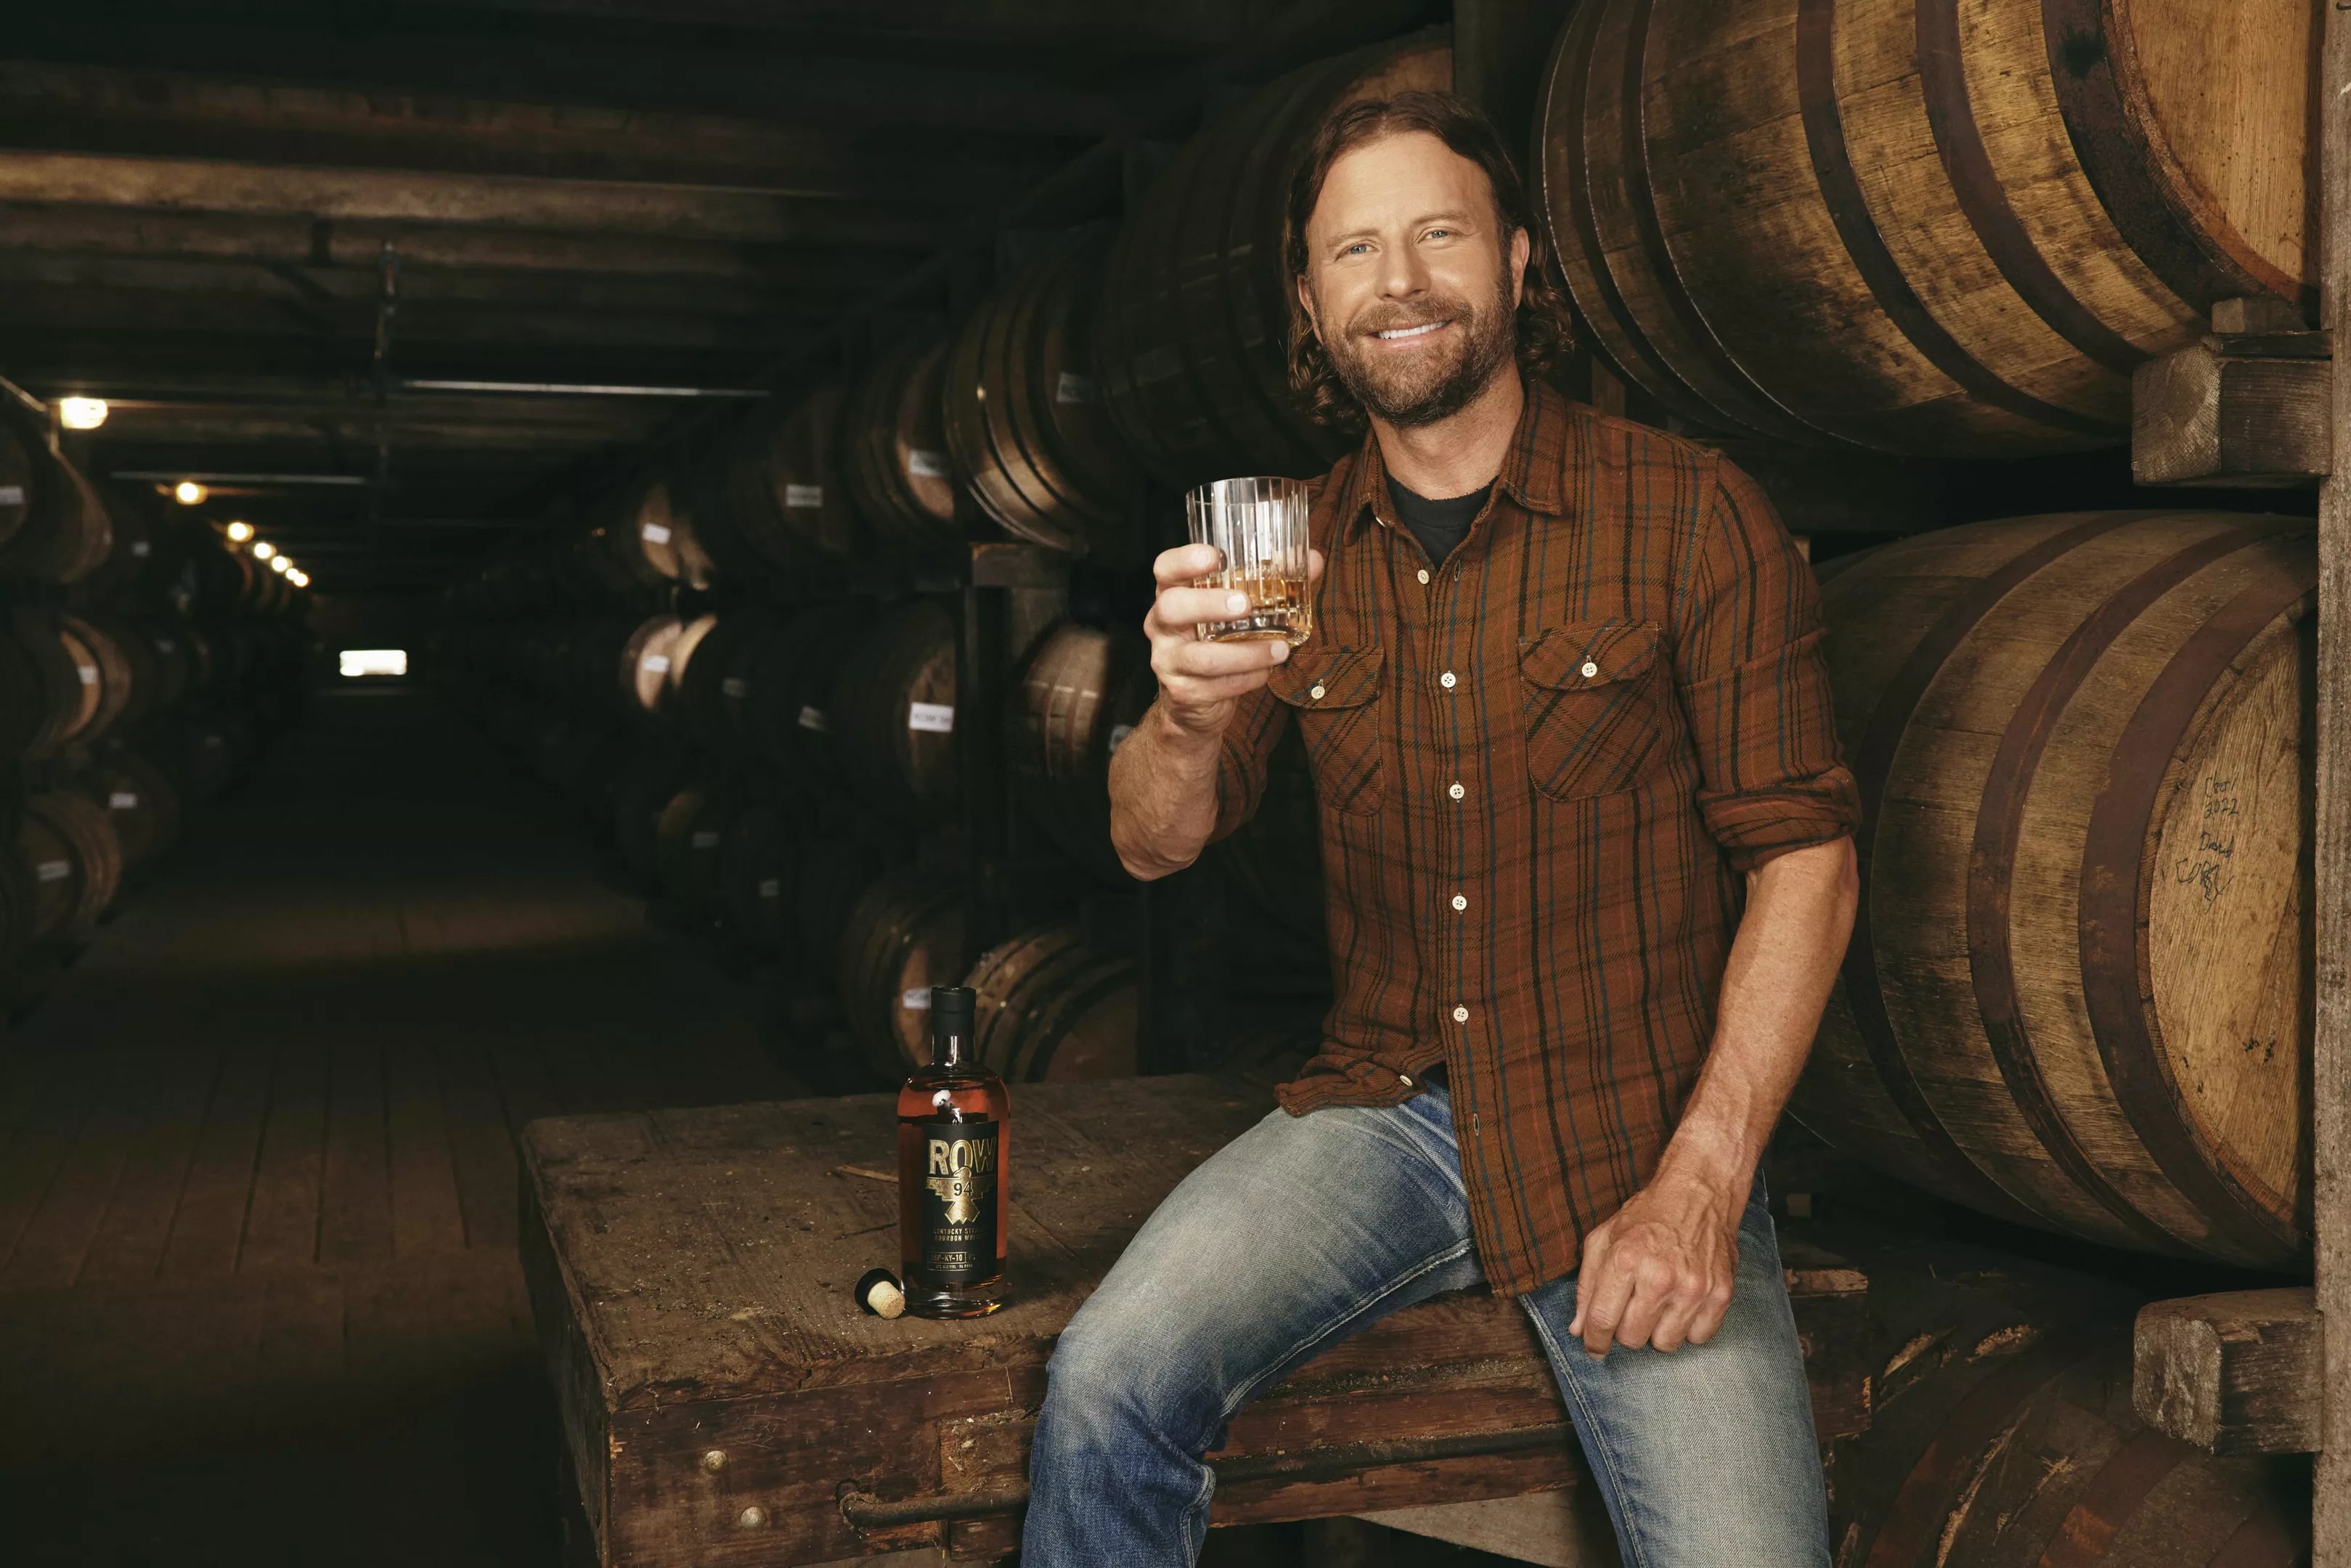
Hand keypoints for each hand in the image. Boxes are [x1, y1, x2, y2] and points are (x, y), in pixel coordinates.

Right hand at [1142, 544, 1325, 739]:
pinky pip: (1216, 686)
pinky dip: (1247, 679)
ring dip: (1246, 653)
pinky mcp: (1182, 692)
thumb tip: (1312, 560)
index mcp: (1173, 594)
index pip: (1165, 569)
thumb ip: (1272, 583)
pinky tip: (1266, 672)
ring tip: (1280, 648)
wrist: (1196, 701)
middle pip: (1171, 607)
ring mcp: (1168, 660)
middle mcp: (1162, 625)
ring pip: (1201, 657)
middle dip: (1207, 604)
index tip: (1215, 556)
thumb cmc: (1218, 641)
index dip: (1184, 560)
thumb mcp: (1237, 609)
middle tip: (1244, 605)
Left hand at [1566, 1169, 1742, 1355]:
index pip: (1602, 1320)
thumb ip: (1587, 1285)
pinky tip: (1683, 1303)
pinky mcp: (1721, 1294)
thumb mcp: (1604, 1238)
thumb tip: (1579, 1329)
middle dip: (1626, 1328)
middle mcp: (1660, 1277)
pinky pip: (1698, 1337)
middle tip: (1632, 1307)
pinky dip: (1689, 1327)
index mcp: (1626, 1260)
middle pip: (1632, 1338)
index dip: (1594, 1340)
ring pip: (1665, 1344)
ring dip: (1658, 1329)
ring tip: (1659, 1302)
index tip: (1594, 1346)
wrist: (1699, 1192)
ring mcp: (1693, 1288)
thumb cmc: (1647, 1216)